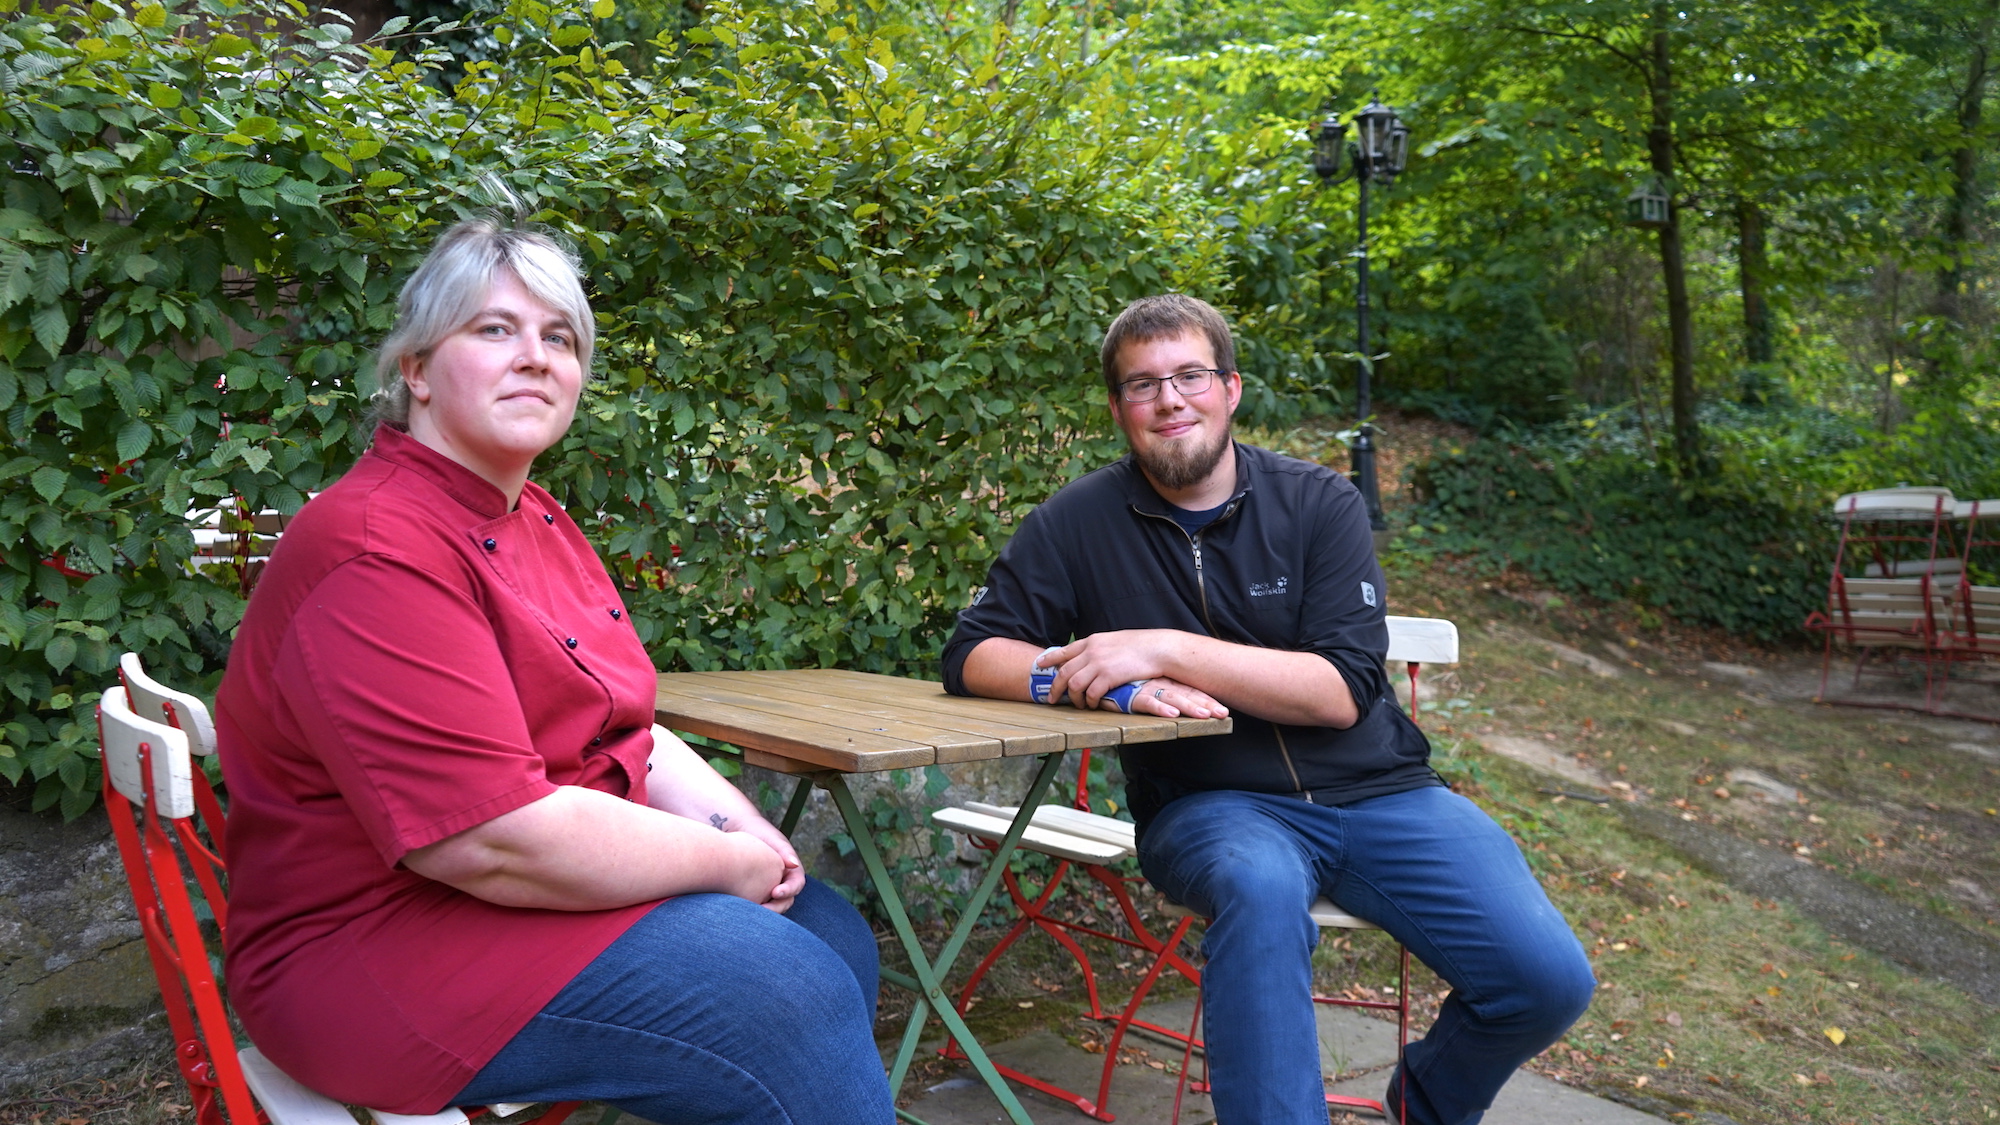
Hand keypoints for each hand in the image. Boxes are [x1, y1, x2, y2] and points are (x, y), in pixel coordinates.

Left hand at [720, 830, 790, 909]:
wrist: (740, 830)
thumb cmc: (759, 832)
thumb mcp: (772, 839)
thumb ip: (784, 851)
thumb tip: (794, 864)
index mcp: (792, 870)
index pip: (796, 885)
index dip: (789, 890)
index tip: (775, 892)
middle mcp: (783, 881)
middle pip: (786, 900)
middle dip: (776, 907)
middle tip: (762, 909)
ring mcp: (770, 887)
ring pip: (772, 905)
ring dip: (765, 911)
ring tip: (751, 912)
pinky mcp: (756, 892)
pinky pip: (758, 903)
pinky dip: (753, 907)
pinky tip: (741, 909)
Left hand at [1047, 629, 1187, 709]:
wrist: (1157, 648)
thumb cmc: (1140, 646)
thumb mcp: (1114, 640)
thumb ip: (1099, 648)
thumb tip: (1091, 658)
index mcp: (1092, 641)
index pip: (1064, 650)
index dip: (1049, 659)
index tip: (1039, 665)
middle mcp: (1091, 651)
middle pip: (1064, 671)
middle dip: (1055, 687)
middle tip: (1053, 698)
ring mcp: (1099, 664)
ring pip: (1073, 684)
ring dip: (1073, 698)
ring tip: (1078, 704)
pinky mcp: (1109, 677)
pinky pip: (1091, 693)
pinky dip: (1090, 701)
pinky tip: (1093, 705)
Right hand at [1123, 676, 1227, 718]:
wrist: (1101, 674)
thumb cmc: (1124, 682)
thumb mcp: (1147, 685)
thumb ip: (1161, 692)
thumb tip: (1178, 703)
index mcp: (1166, 681)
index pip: (1191, 691)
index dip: (1207, 700)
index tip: (1224, 711)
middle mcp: (1160, 683)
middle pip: (1187, 694)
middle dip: (1206, 704)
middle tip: (1223, 713)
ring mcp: (1147, 688)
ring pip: (1172, 698)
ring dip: (1189, 707)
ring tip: (1204, 715)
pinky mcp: (1131, 695)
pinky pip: (1148, 702)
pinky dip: (1160, 708)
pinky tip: (1172, 714)